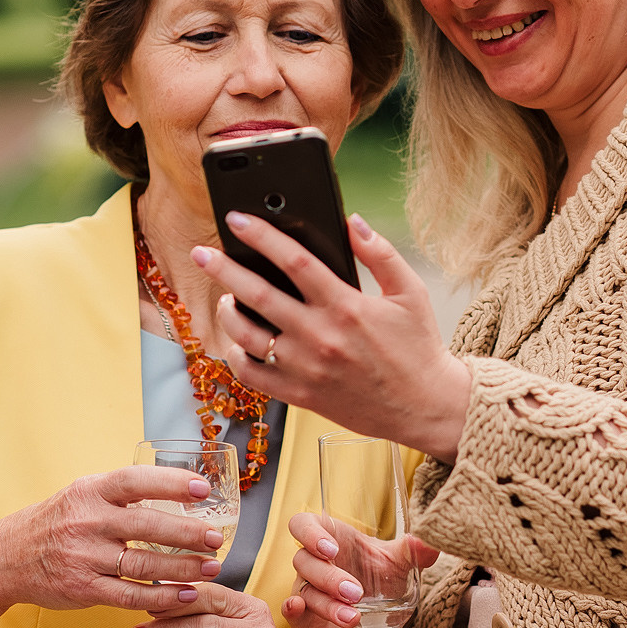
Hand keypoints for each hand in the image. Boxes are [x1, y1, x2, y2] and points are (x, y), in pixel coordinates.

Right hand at [0, 465, 226, 627]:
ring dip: (183, 569)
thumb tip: (182, 490)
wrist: (8, 558)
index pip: (135, 482)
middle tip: (215, 539)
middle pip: (147, 527)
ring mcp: (84, 557)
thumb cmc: (59, 521)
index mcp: (91, 491)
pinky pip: (130, 596)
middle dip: (187, 534)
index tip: (202, 491)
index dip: (171, 484)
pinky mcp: (83, 589)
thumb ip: (123, 493)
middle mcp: (87, 522)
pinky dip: (162, 597)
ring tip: (210, 567)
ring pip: (144, 565)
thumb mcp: (83, 494)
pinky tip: (185, 596)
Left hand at [194, 211, 470, 464]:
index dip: (262, 236)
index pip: (294, 261)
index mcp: (345, 306)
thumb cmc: (418, 348)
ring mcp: (306, 368)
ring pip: (247, 336)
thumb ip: (380, 254)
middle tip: (202, 253)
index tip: (238, 220)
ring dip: (227, 313)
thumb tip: (352, 223)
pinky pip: (254, 375)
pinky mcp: (301, 395)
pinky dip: (238, 356)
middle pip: (257, 295)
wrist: (425, 406)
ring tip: (225, 297)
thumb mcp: (410, 292)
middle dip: (224, 269)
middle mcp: (320, 336)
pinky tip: (238, 341)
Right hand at [281, 509, 440, 627]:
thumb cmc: (385, 577)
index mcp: (331, 539)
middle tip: (355, 592)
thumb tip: (429, 543)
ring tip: (352, 617)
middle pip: (304, 560)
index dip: (310, 534)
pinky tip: (298, 610)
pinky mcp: (306, 617)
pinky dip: (292, 611)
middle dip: (329, 578)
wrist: (387, 614)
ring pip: (304, 591)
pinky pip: (291, 613)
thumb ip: (413, 552)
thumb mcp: (400, 563)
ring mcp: (307, 589)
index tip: (331, 549)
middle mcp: (314, 562)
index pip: (303, 525)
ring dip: (325, 603)